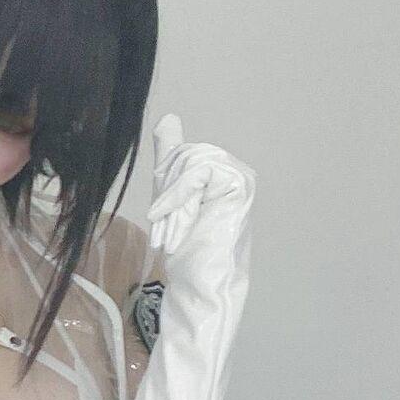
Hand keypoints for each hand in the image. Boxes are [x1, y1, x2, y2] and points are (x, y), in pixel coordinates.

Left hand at [148, 114, 253, 265]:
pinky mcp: (240, 183)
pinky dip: (180, 198)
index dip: (164, 184)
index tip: (159, 217)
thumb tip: (168, 118)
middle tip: (163, 227)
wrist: (201, 282)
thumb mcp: (169, 196)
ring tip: (172, 232)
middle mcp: (233, 169)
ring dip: (172, 201)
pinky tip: (176, 223)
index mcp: (218, 171)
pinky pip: (199, 172)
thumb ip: (170, 158)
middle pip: (184, 155)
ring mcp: (240, 175)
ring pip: (189, 162)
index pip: (180, 154)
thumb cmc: (187, 249)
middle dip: (166, 192)